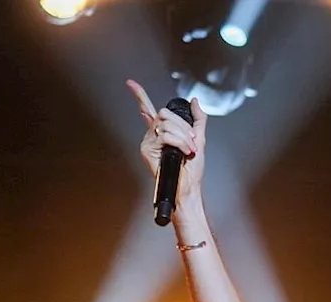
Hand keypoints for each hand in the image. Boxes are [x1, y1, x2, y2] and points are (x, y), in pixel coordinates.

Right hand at [127, 79, 207, 206]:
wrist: (188, 188)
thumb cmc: (192, 171)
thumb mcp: (199, 140)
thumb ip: (198, 119)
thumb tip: (195, 101)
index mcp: (163, 132)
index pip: (149, 110)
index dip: (140, 95)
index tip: (131, 84)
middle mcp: (153, 135)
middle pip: (164, 114)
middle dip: (183, 127)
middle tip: (190, 142)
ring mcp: (149, 142)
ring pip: (166, 124)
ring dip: (184, 137)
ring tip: (188, 151)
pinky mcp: (147, 149)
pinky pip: (166, 136)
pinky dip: (180, 143)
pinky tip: (183, 152)